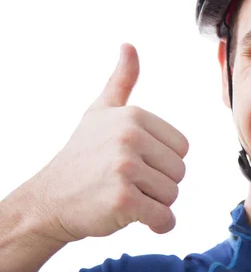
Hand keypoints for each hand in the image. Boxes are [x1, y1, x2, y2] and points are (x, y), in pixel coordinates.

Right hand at [28, 43, 188, 242]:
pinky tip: (131, 217)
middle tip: (125, 182)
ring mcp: (126, 167)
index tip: (133, 162)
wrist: (48, 200)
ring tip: (122, 195)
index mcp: (135, 116)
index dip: (161, 161)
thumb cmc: (81, 156)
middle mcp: (130, 137)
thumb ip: (121, 80)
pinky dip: (157, 225)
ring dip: (154, 204)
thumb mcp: (100, 111)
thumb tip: (129, 45)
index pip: (182, 148)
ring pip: (172, 195)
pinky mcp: (123, 198)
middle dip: (158, 183)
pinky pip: (164, 218)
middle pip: (179, 171)